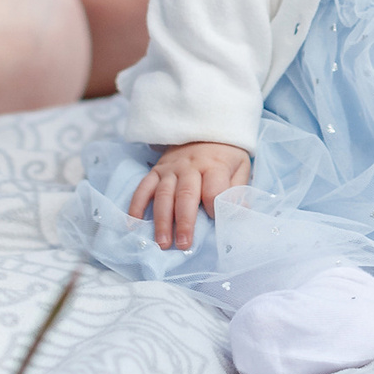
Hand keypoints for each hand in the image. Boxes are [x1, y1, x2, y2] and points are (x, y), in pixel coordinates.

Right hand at [128, 141, 252, 250]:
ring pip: (163, 195)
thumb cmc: (224, 154)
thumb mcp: (240, 166)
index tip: (216, 221)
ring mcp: (170, 169)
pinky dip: (136, 206)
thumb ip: (238, 190)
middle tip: (183, 244)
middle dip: (183, 222)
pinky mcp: (156, 171)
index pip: (213, 190)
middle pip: (185, 195)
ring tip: (162, 243)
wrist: (204, 129)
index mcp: (214, 166)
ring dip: (161, 220)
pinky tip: (133, 224)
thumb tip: (237, 214)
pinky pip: (143, 188)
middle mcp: (190, 167)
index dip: (215, 207)